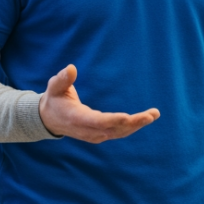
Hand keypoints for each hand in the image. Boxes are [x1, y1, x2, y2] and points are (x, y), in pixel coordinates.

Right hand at [37, 64, 159, 142]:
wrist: (50, 119)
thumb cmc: (55, 98)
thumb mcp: (55, 87)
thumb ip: (63, 79)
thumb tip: (71, 68)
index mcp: (76, 119)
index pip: (97, 121)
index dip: (112, 120)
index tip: (127, 117)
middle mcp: (87, 130)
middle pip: (113, 129)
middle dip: (133, 123)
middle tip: (151, 115)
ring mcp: (95, 135)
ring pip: (119, 133)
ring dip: (137, 125)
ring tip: (153, 114)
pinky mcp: (100, 135)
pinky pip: (119, 132)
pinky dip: (132, 126)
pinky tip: (146, 118)